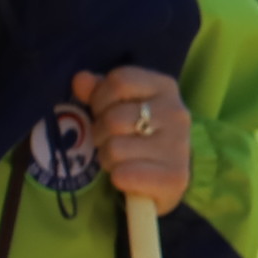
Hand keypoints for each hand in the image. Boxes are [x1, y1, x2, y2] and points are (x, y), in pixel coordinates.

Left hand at [71, 67, 190, 214]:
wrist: (166, 178)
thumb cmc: (139, 135)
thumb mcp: (119, 106)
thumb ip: (99, 91)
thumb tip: (80, 79)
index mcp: (165, 87)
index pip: (120, 81)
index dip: (100, 98)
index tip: (103, 112)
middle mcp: (176, 113)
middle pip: (113, 118)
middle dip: (100, 133)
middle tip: (110, 141)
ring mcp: (178, 145)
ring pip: (115, 148)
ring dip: (107, 158)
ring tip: (120, 159)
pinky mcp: (175, 177)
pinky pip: (123, 174)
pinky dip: (118, 178)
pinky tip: (130, 177)